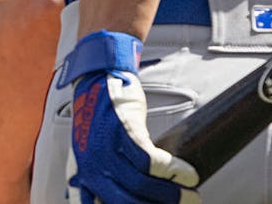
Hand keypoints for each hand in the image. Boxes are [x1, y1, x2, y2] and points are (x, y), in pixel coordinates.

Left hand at [63, 30, 198, 203]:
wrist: (97, 79)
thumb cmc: (98, 118)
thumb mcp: (91, 154)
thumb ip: (100, 181)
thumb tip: (119, 200)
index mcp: (82, 175)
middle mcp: (90, 165)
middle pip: (126, 202)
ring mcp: (105, 148)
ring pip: (141, 185)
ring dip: (171, 194)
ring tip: (190, 195)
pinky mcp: (122, 131)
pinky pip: (150, 161)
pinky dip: (172, 171)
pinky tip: (185, 174)